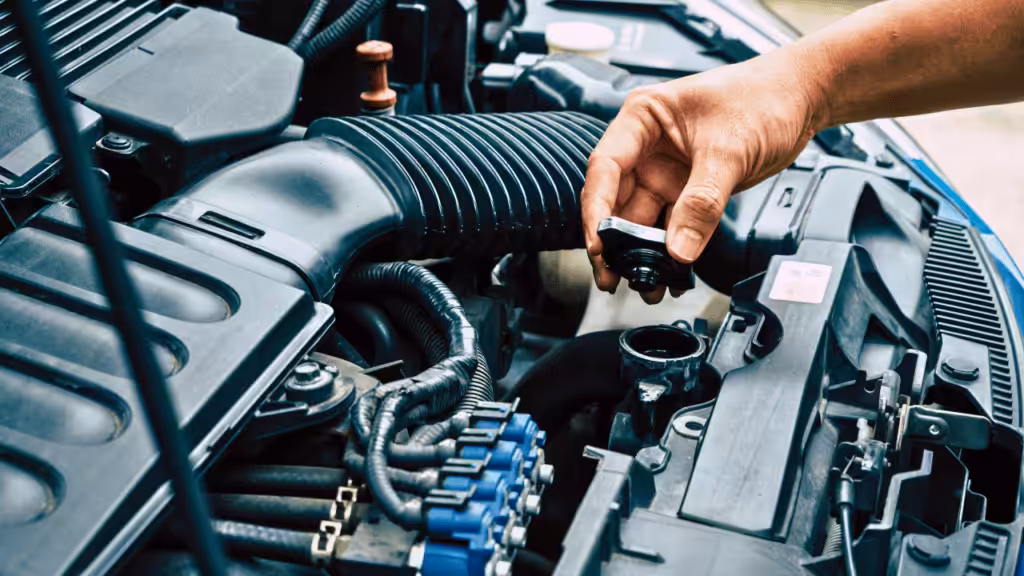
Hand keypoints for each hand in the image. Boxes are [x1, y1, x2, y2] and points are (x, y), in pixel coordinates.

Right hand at [582, 53, 824, 302]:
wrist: (802, 99)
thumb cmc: (763, 97)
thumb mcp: (730, 148)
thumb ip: (702, 201)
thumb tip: (678, 248)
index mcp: (644, 117)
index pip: (606, 166)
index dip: (598, 208)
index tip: (601, 243)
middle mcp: (647, 146)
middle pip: (617, 200)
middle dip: (614, 242)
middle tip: (613, 276)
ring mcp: (666, 170)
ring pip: (642, 219)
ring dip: (641, 253)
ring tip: (645, 284)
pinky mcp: (687, 190)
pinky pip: (671, 226)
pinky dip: (670, 251)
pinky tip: (672, 273)